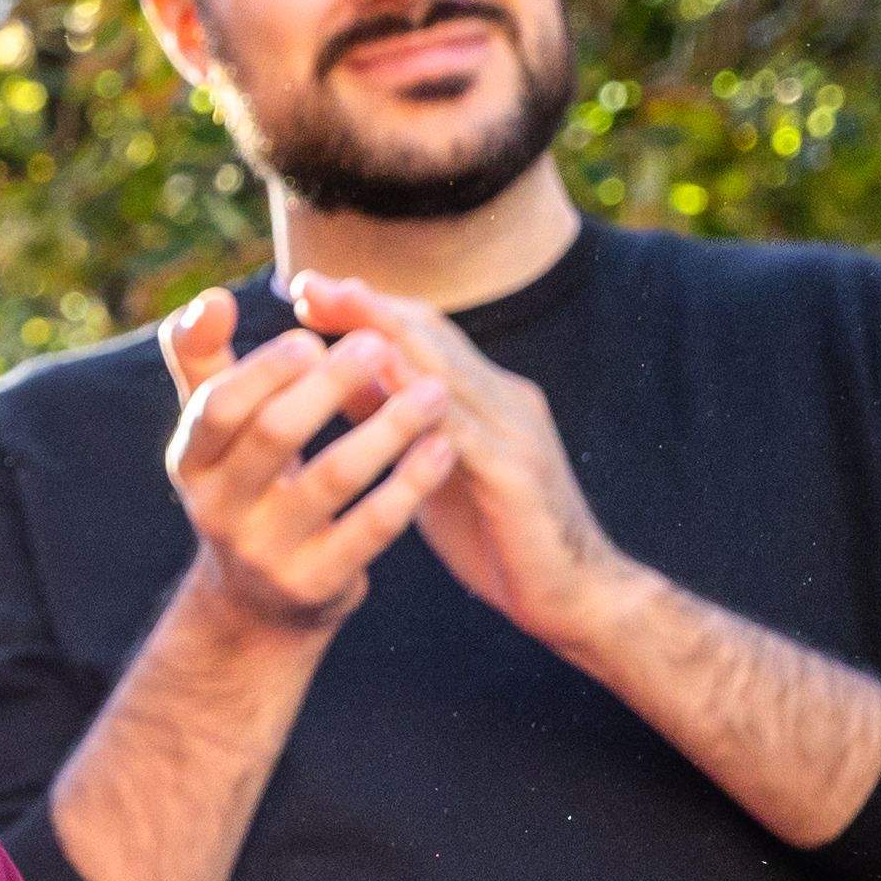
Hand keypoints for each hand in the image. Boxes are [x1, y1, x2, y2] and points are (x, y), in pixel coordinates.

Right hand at [152, 283, 457, 636]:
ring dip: (386, 429)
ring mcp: (265, 551)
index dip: (265, 368)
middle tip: (379, 346)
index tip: (313, 336)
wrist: (260, 604)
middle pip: (272, 434)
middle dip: (329, 386)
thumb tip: (208, 299)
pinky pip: (371, 528)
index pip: (218, 405)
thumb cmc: (248, 488)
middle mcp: (217, 508)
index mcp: (190, 462)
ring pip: (331, 480)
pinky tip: (442, 449)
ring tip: (433, 391)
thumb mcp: (215, 436)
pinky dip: (410, 483)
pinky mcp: (315, 584)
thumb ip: (205, 365)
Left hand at [285, 271, 632, 653]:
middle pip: (432, 338)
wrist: (573, 595)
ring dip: (391, 340)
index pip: (422, 335)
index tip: (306, 287)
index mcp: (484, 397)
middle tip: (310, 284)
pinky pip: (465, 436)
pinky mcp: (517, 477)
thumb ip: (395, 421)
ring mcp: (515, 434)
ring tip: (343, 311)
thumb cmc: (494, 530)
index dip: (366, 308)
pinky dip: (424, 409)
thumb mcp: (432, 466)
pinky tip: (384, 392)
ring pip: (448, 373)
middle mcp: (504, 401)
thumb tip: (337, 378)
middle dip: (368, 308)